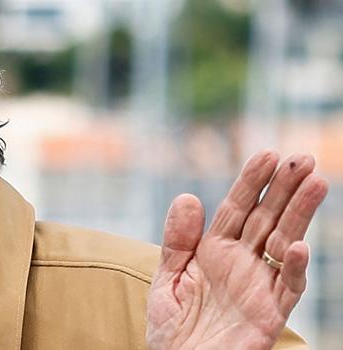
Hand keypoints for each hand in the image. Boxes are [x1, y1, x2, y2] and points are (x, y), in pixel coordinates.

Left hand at [146, 150, 327, 349]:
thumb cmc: (172, 328)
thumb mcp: (166, 279)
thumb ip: (177, 241)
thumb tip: (187, 196)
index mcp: (215, 251)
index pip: (237, 208)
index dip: (251, 182)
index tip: (267, 154)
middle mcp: (241, 263)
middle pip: (266, 219)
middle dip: (284, 189)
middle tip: (302, 158)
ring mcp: (258, 287)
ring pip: (283, 244)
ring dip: (299, 215)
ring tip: (315, 182)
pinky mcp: (269, 315)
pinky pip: (286, 289)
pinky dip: (291, 269)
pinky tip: (296, 246)